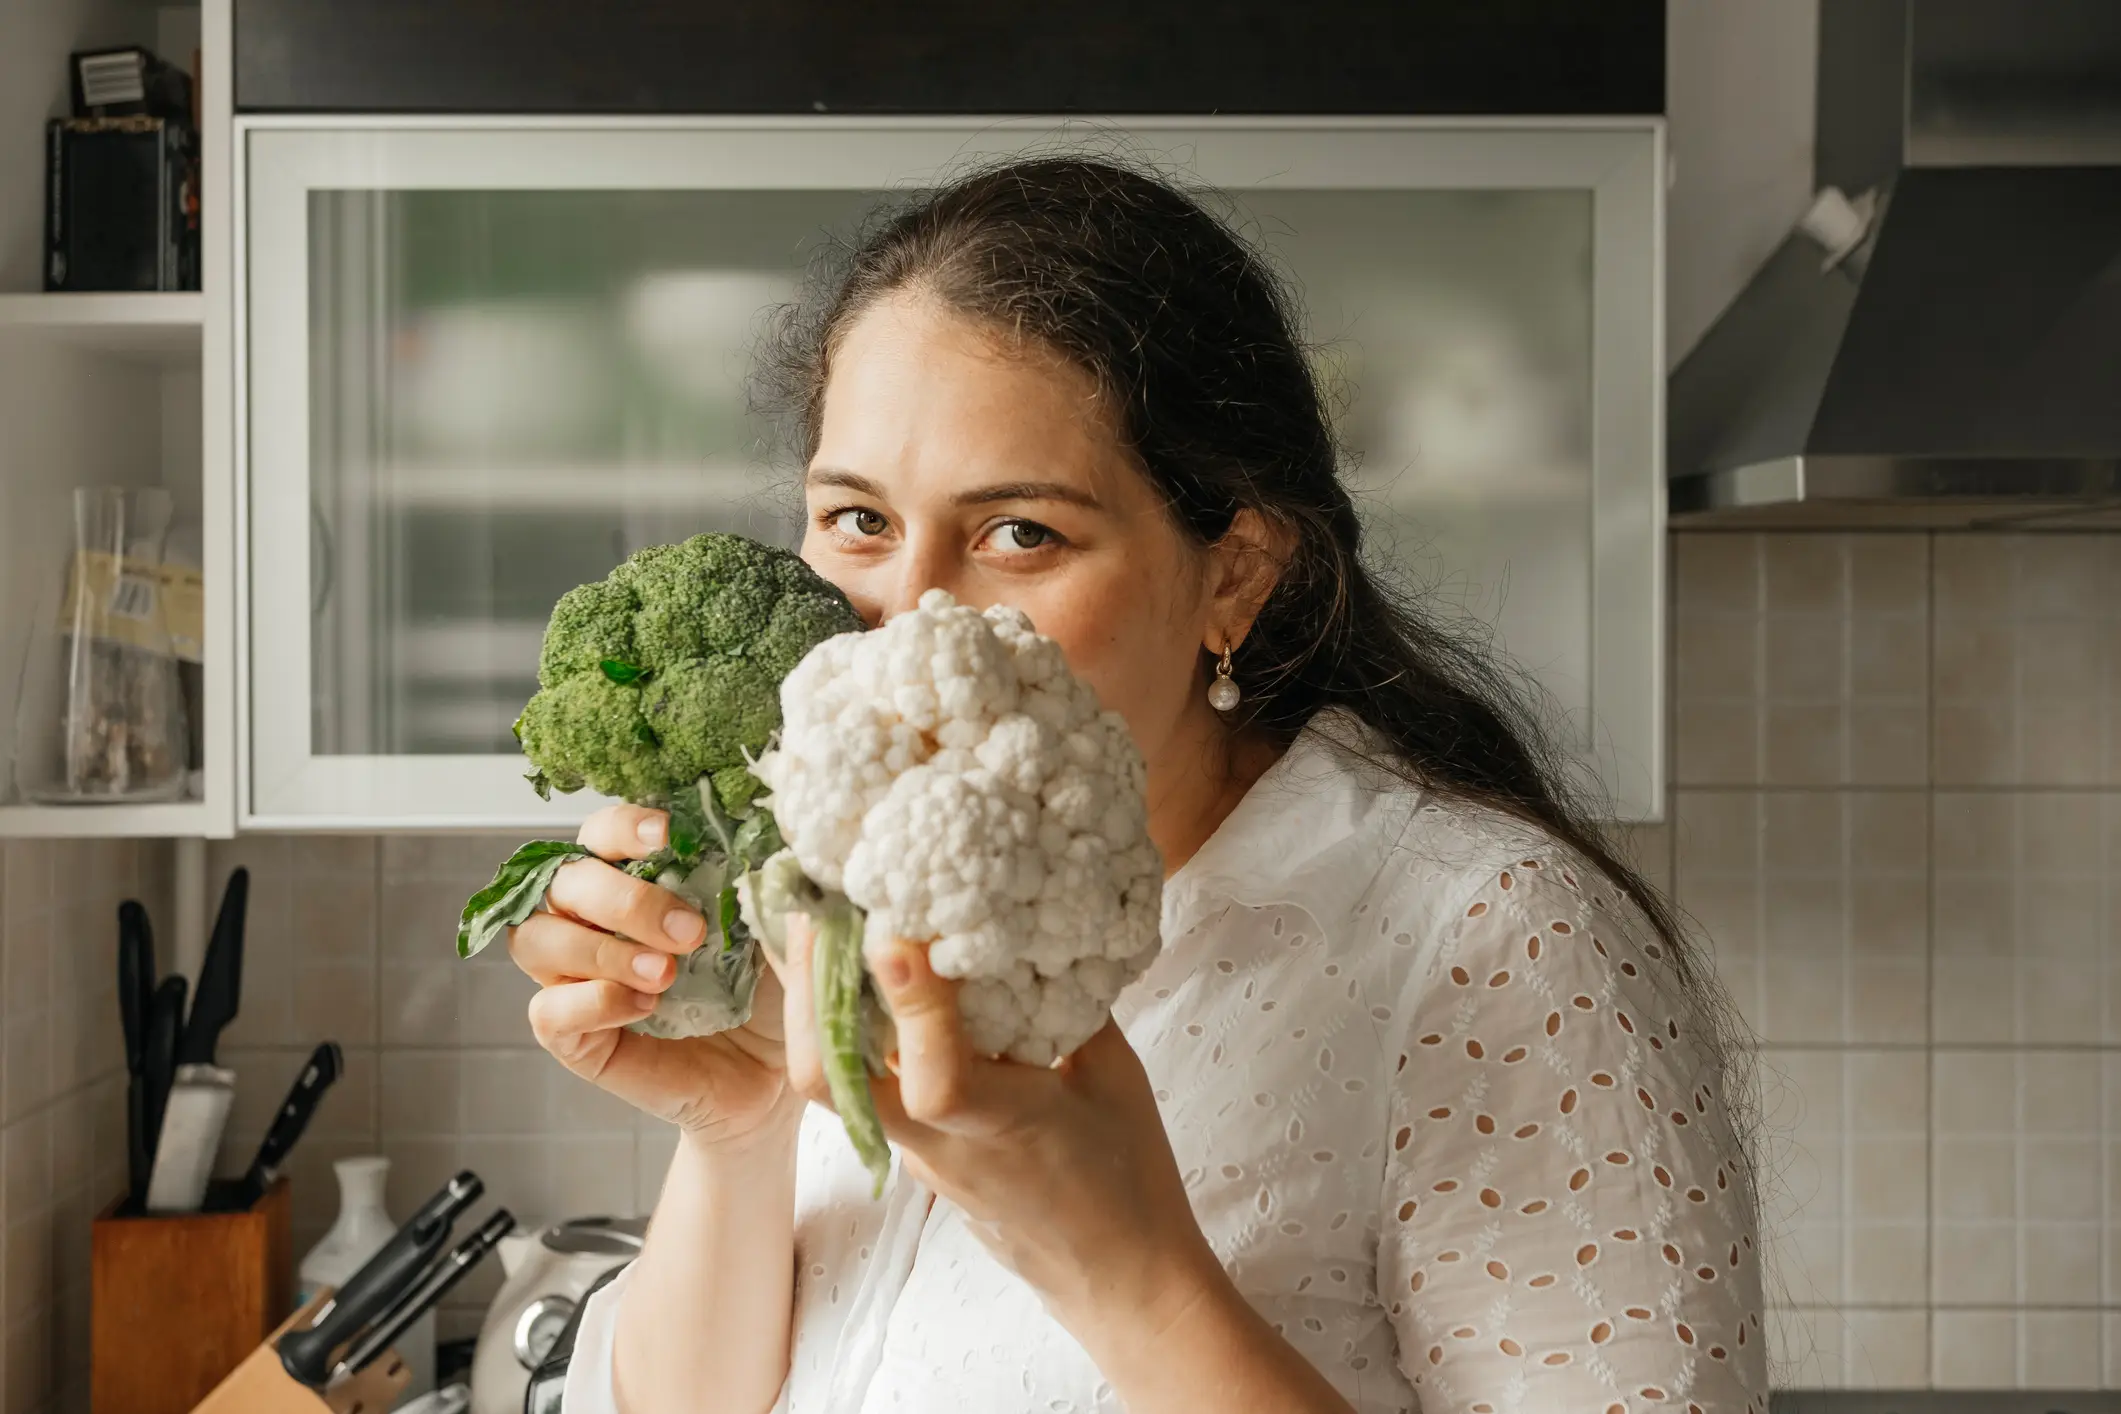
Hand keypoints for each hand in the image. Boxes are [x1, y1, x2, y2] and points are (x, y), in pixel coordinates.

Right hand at [509, 803, 800, 1145]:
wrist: (773, 1074)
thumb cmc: (766, 990)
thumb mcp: (770, 930)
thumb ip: (755, 886)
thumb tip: (763, 845)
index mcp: (635, 879)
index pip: (599, 834)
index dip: (621, 827)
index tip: (667, 836)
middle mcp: (593, 922)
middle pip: (562, 882)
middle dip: (622, 899)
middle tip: (688, 932)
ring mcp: (576, 979)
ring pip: (535, 940)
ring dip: (600, 951)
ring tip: (665, 975)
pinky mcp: (577, 1039)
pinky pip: (546, 1012)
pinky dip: (591, 1003)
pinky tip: (644, 1009)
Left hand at [776, 919, 1221, 1350]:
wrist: (1116, 1276)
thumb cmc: (1129, 1175)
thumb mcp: (1115, 1075)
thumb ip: (1065, 1002)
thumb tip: (1027, 925)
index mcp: (1005, 1130)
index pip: (938, 1079)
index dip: (912, 1006)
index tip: (894, 937)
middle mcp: (941, 1147)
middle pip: (834, 1081)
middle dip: (811, 993)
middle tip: (816, 908)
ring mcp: (918, 1154)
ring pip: (839, 1081)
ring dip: (818, 1004)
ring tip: (825, 921)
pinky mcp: (915, 1151)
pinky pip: (866, 1085)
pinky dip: (852, 1029)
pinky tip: (861, 977)